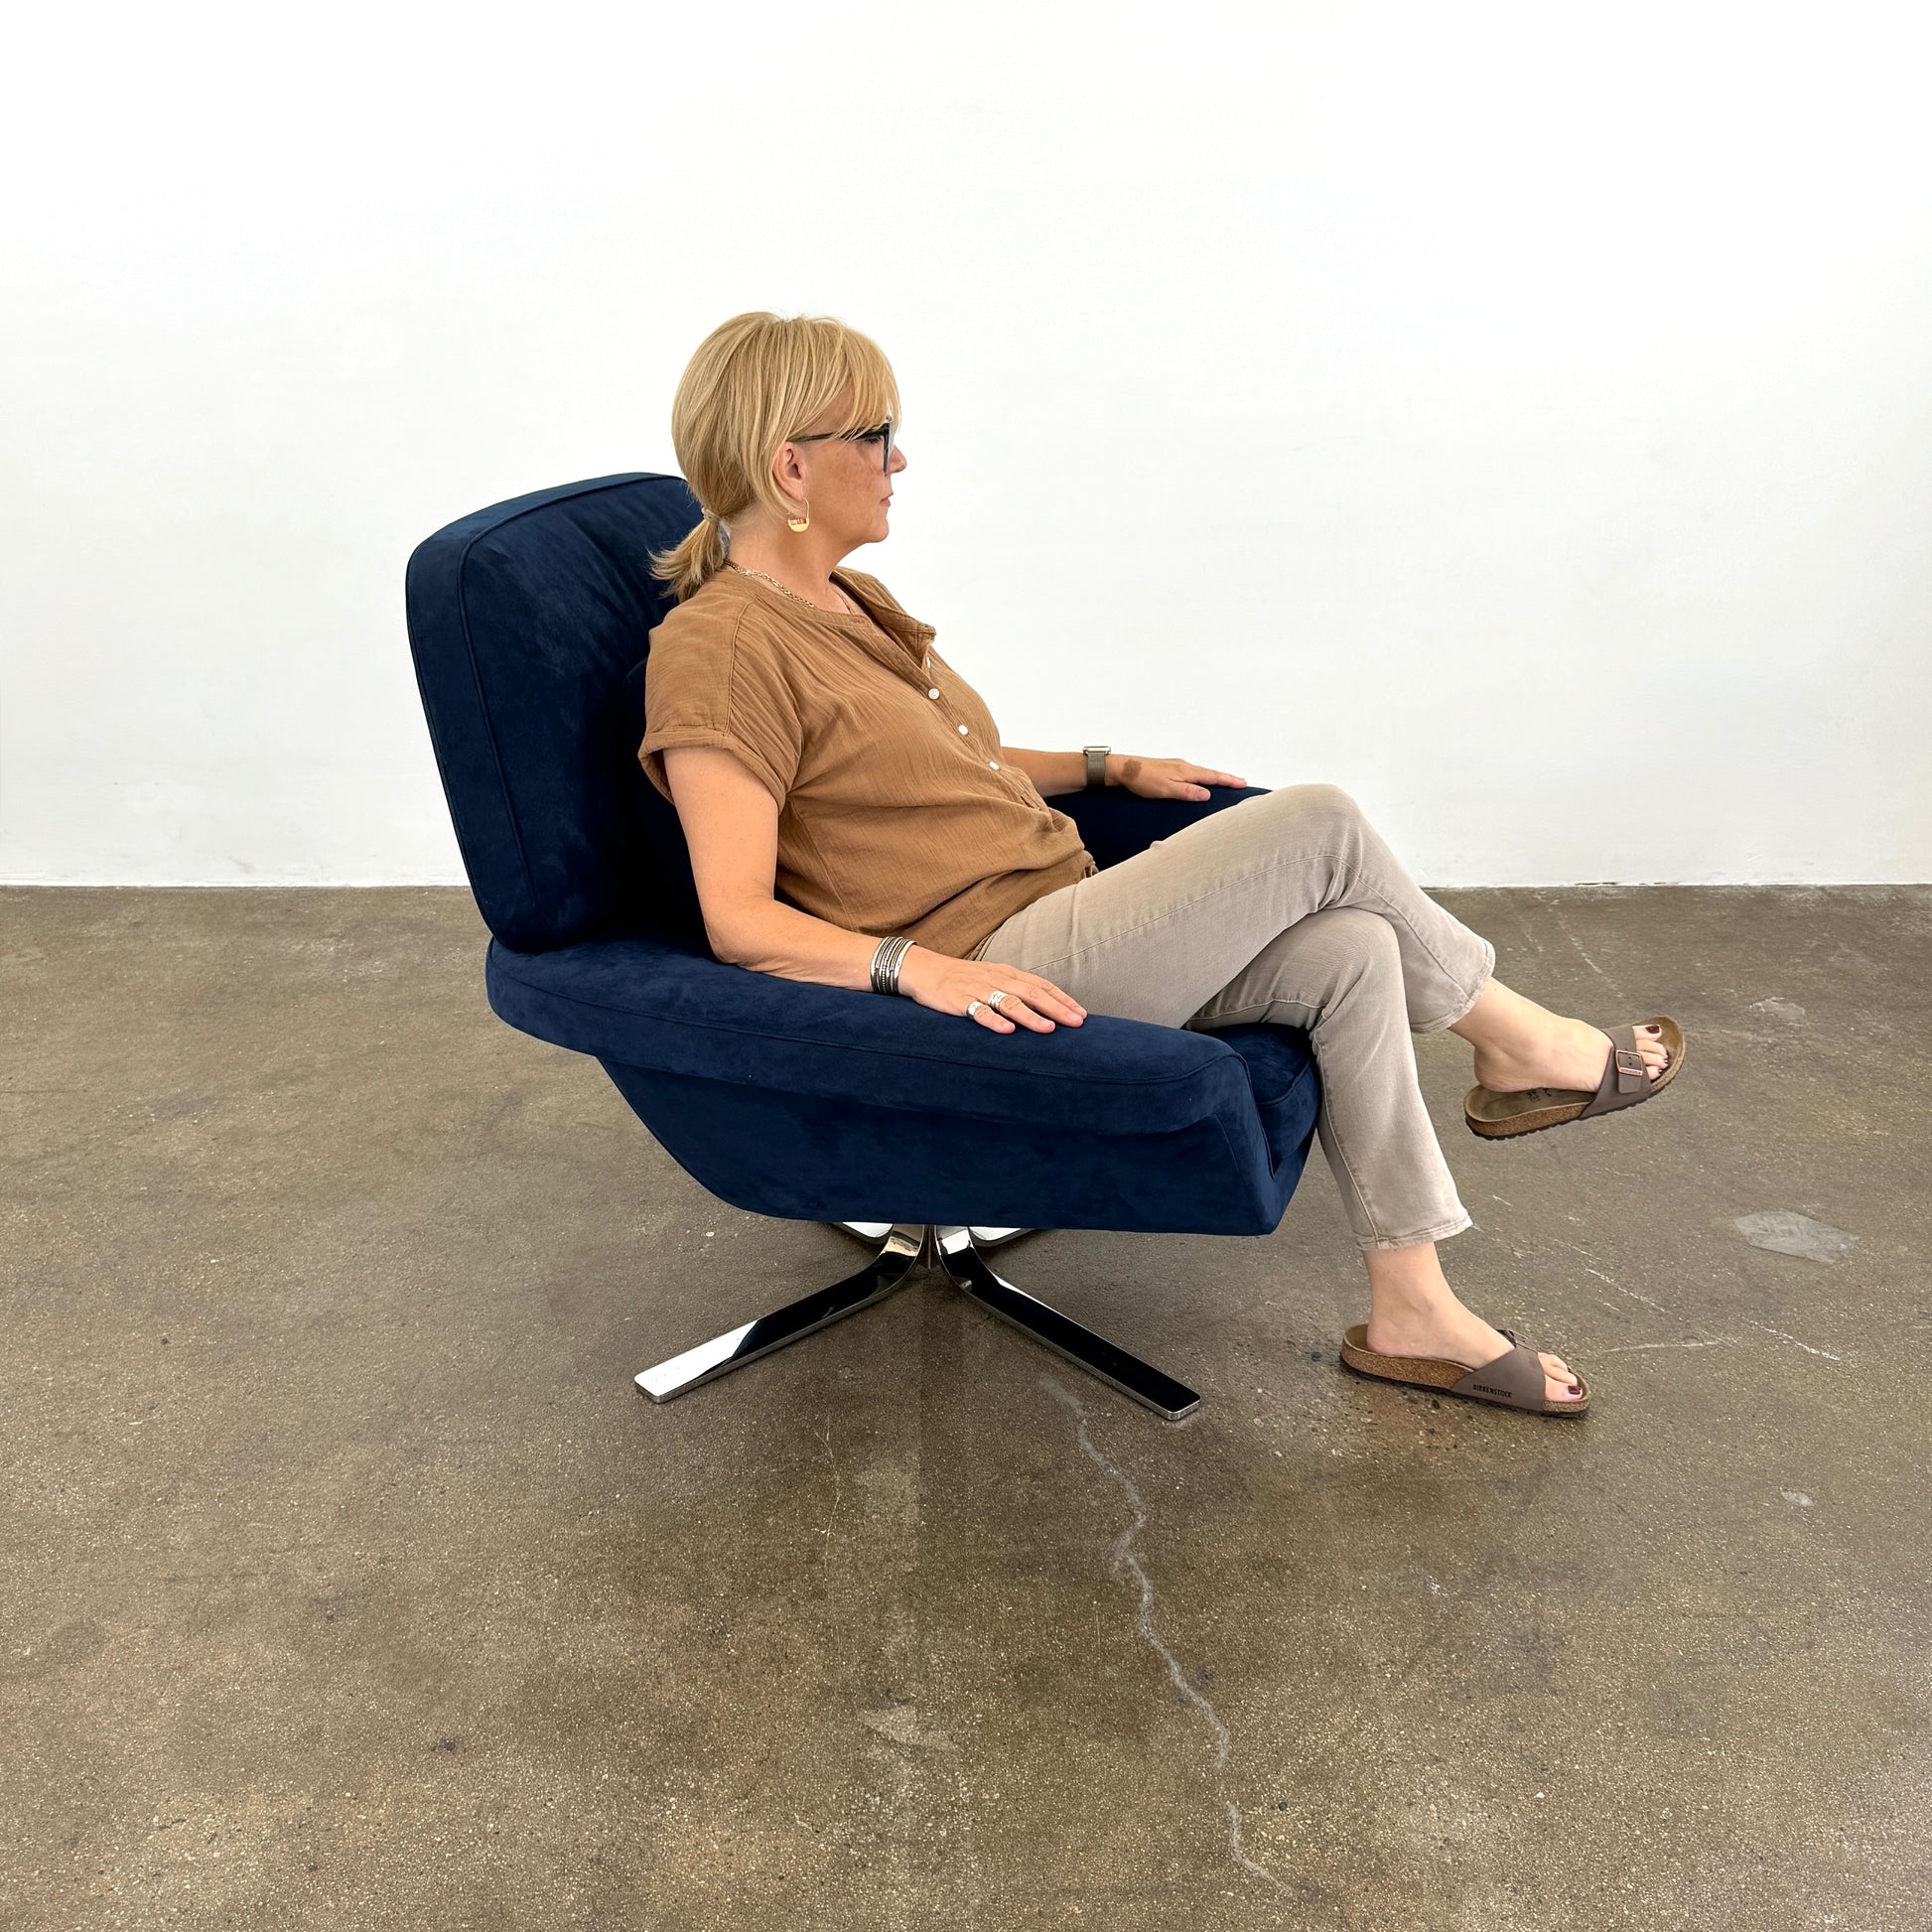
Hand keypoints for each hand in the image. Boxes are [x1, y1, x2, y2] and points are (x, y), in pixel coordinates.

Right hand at [896, 949, 1086, 1034]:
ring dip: (1030, 1016)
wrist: (923, 970)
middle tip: (1076, 1023)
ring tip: (1049, 1029)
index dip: (1062, 999)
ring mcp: (977, 989)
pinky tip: (1006, 1030)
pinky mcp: (958, 1000)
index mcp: (1007, 973)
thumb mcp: (991, 978)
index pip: (1041, 985)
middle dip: (1057, 1008)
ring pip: (1008, 1002)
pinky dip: (993, 1020)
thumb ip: (1014, 990)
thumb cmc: (962, 978)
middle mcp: (996, 979)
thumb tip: (1044, 1009)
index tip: (1081, 1014)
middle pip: (1032, 993)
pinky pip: (977, 1011)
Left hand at [1112, 756, 1246, 800]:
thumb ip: (1187, 791)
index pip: (1212, 777)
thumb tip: (1207, 794)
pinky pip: (1192, 773)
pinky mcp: (1169, 769)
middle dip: (1226, 778)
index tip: (1242, 783)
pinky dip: (1202, 777)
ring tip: (1225, 782)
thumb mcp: (1165, 789)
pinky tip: (1200, 781)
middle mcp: (1184, 766)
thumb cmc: (1142, 779)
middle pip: (1210, 773)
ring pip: (1201, 772)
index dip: (1228, 781)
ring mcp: (1176, 766)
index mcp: (1185, 771)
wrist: (1123, 769)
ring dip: (1214, 777)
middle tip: (1240, 782)